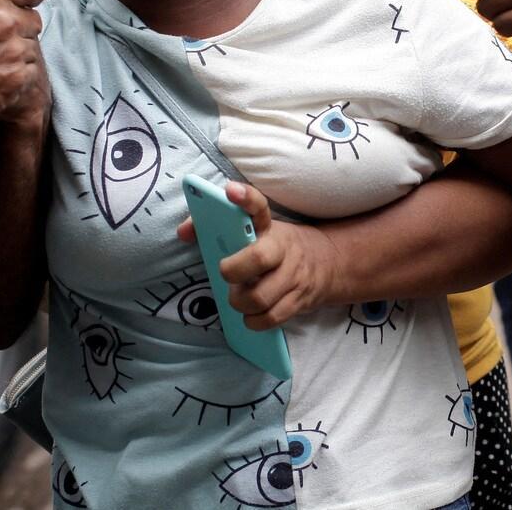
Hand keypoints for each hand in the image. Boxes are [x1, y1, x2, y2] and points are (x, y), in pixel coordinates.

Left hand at [176, 182, 340, 329]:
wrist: (329, 262)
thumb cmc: (277, 246)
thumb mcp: (257, 230)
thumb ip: (215, 227)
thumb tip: (183, 233)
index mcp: (268, 227)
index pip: (258, 207)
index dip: (246, 198)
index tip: (230, 190)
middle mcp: (282, 248)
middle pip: (258, 259)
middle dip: (234, 271)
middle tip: (226, 273)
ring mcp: (294, 275)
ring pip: (261, 297)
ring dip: (240, 303)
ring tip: (236, 299)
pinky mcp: (299, 299)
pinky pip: (272, 318)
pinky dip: (254, 321)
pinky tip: (250, 316)